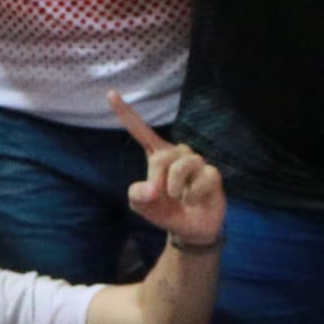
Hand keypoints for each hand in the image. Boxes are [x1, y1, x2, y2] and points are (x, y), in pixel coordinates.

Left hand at [109, 93, 224, 248]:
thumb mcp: (142, 206)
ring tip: (179, 198)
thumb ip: (137, 195)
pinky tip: (193, 201)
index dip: (126, 113)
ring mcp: (197, 163)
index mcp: (157, 155)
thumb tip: (152, 189)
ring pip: (183, 165)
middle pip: (163, 157)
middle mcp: (177, 154)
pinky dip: (194, 194)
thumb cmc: (164, 211)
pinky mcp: (213, 174)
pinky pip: (204, 177)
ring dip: (176, 187)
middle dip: (158, 179)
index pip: (141, 131)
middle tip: (160, 196)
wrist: (189, 229)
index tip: (111, 94)